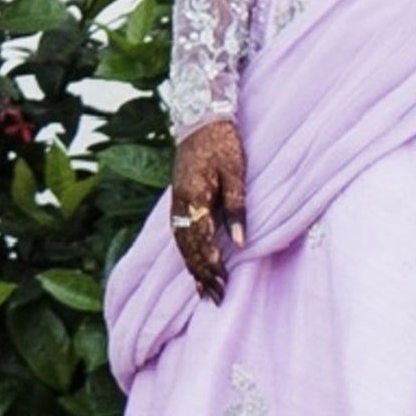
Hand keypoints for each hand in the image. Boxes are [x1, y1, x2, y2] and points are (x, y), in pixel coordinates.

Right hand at [170, 120, 248, 302]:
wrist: (200, 118)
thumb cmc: (223, 143)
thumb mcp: (236, 172)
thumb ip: (236, 208)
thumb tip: (239, 242)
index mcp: (194, 197)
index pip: (201, 241)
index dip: (211, 265)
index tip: (222, 286)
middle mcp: (180, 203)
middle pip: (187, 247)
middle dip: (201, 273)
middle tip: (215, 298)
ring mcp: (176, 201)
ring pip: (180, 242)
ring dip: (191, 266)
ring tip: (202, 289)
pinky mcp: (178, 198)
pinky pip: (179, 232)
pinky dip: (186, 252)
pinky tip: (192, 263)